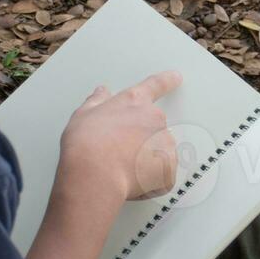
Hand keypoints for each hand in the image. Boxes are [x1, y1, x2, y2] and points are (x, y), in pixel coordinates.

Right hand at [57, 71, 181, 201]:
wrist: (94, 174)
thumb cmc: (86, 145)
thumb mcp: (83, 115)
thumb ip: (96, 101)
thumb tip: (102, 92)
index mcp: (134, 101)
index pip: (155, 85)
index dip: (167, 80)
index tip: (175, 77)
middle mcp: (154, 118)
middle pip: (153, 125)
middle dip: (140, 137)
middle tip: (119, 151)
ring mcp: (164, 142)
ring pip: (158, 150)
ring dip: (145, 158)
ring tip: (122, 168)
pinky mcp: (169, 166)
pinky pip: (162, 173)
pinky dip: (150, 179)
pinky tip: (132, 180)